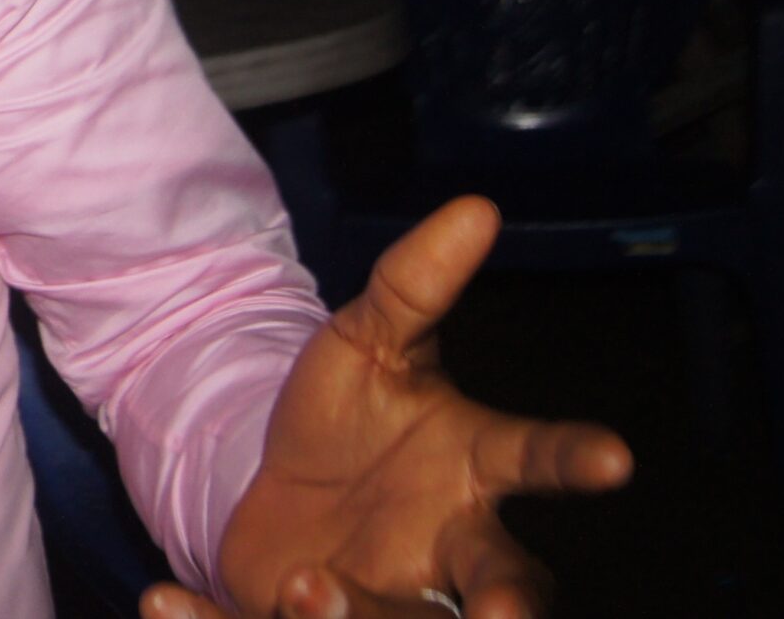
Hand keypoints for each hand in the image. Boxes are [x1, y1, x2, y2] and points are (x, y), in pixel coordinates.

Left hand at [142, 197, 634, 618]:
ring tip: (308, 584)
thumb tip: (475, 206)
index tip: (615, 455)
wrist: (267, 475)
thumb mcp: (367, 338)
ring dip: (357, 615)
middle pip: (500, 588)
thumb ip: (416, 281)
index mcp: (474, 472)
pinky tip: (168, 600)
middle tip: (500, 616)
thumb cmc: (347, 412)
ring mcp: (387, 599)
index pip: (535, 462)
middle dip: (505, 607)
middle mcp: (450, 552)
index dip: (573, 458)